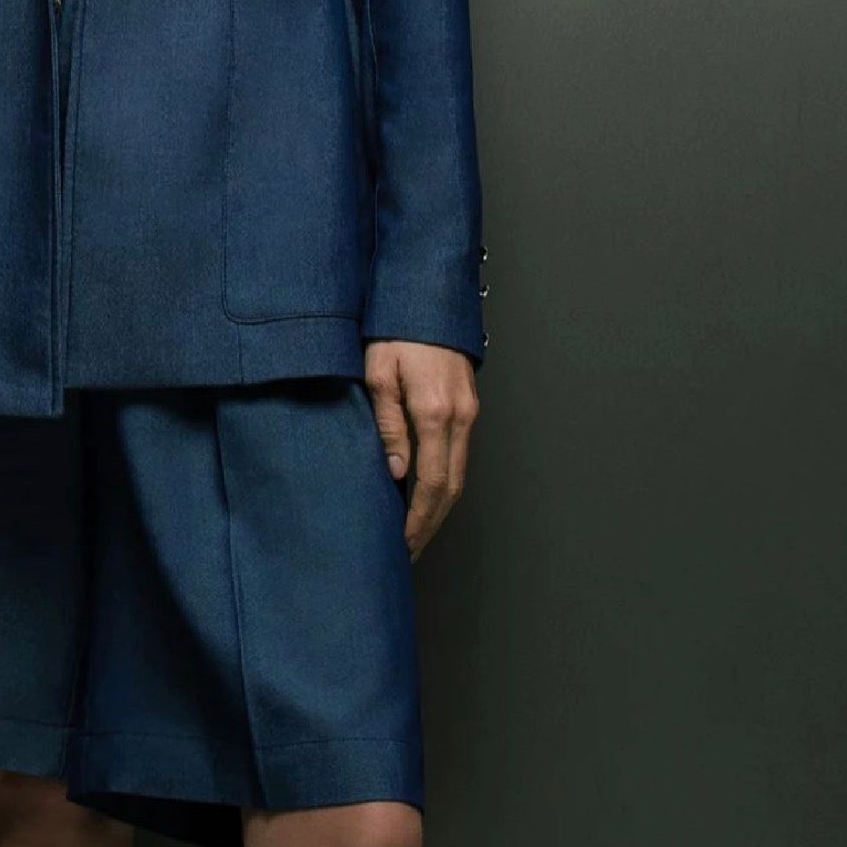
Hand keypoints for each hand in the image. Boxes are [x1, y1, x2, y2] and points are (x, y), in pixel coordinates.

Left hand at [363, 339, 478, 561]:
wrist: (427, 296)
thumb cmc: (394, 331)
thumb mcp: (378, 374)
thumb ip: (387, 425)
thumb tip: (395, 473)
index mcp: (434, 411)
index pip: (432, 483)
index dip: (418, 519)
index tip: (403, 542)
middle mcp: (459, 416)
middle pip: (452, 488)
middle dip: (431, 524)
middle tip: (409, 550)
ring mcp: (468, 411)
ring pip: (460, 474)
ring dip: (439, 507)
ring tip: (415, 530)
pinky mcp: (468, 405)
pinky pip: (460, 454)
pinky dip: (445, 482)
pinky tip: (426, 493)